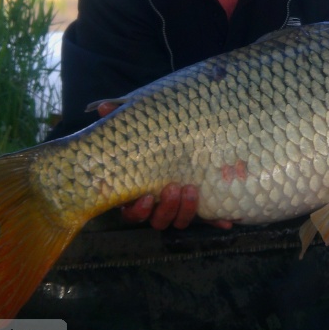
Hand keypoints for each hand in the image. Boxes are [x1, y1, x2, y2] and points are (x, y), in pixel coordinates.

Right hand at [97, 102, 231, 230]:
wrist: (179, 141)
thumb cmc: (150, 142)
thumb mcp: (136, 131)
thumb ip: (119, 123)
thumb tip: (102, 107)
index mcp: (137, 194)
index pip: (132, 212)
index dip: (138, 209)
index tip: (147, 196)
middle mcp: (157, 205)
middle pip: (158, 220)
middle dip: (167, 208)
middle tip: (174, 188)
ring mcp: (178, 207)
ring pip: (179, 221)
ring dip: (187, 210)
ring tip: (193, 189)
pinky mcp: (198, 206)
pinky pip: (207, 219)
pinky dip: (216, 221)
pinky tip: (226, 222)